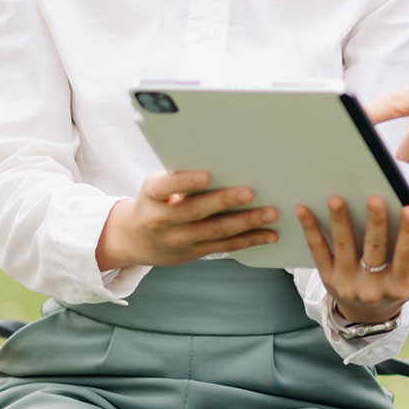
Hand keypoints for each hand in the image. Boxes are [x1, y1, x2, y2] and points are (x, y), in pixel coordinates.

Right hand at [96, 170, 278, 269]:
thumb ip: (179, 175)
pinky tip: (269, 235)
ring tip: (270, 213)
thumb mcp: (157, 185)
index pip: (166, 187)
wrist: (137, 239)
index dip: (184, 182)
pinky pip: (226, 246)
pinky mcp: (196, 252)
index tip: (206, 175)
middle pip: (196, 211)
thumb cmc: (156, 199)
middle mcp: (162, 220)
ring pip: (216, 232)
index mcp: (152, 195)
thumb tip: (220, 157)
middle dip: (224, 201)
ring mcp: (180, 240)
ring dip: (246, 223)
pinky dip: (249, 240)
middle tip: (250, 192)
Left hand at [296, 194, 408, 323]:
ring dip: (340, 223)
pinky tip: (304, 208)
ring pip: (344, 248)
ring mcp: (347, 283)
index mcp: (399, 286)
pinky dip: (311, 229)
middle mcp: (372, 288)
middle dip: (376, 224)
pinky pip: (318, 251)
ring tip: (336, 198)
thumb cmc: (399, 286)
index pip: (405, 259)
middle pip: (374, 251)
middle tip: (375, 197)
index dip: (408, 236)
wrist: (365, 315)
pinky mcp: (326, 277)